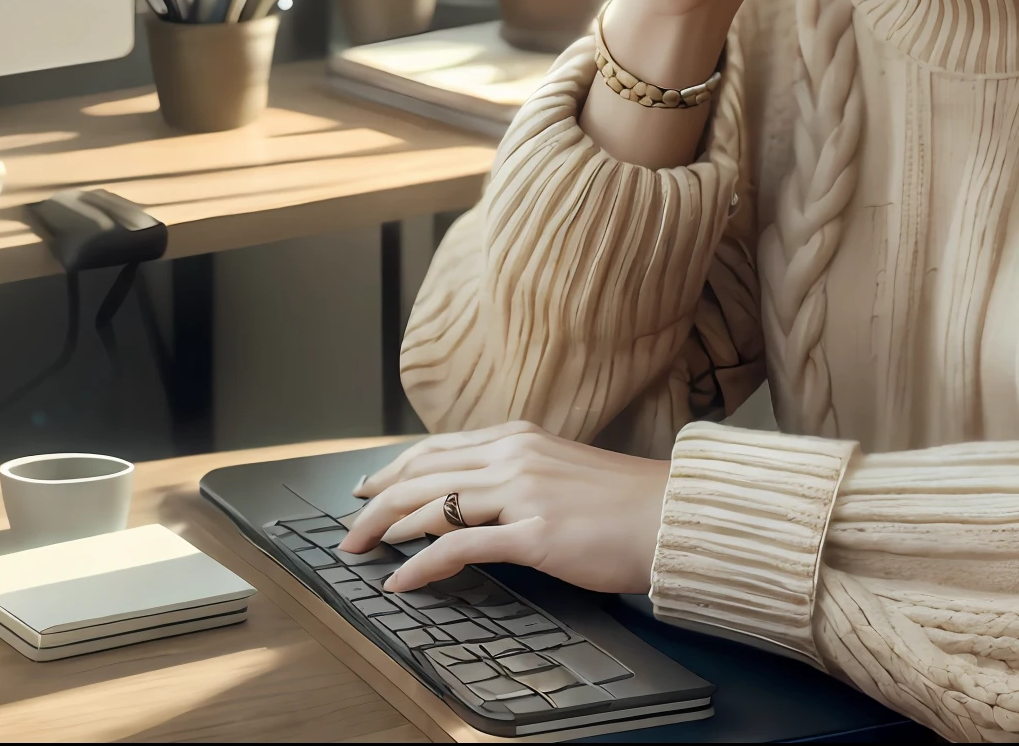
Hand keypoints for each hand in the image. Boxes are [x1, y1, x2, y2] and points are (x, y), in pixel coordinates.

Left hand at [341, 422, 669, 594]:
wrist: (671, 517)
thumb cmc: (625, 502)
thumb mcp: (561, 470)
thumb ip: (518, 475)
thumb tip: (476, 495)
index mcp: (520, 437)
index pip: (436, 449)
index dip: (392, 470)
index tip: (366, 490)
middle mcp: (515, 456)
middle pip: (422, 475)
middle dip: (375, 504)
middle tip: (347, 531)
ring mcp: (522, 493)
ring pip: (430, 505)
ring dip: (385, 531)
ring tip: (358, 552)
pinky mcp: (533, 533)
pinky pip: (458, 548)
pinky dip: (419, 565)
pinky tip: (398, 581)